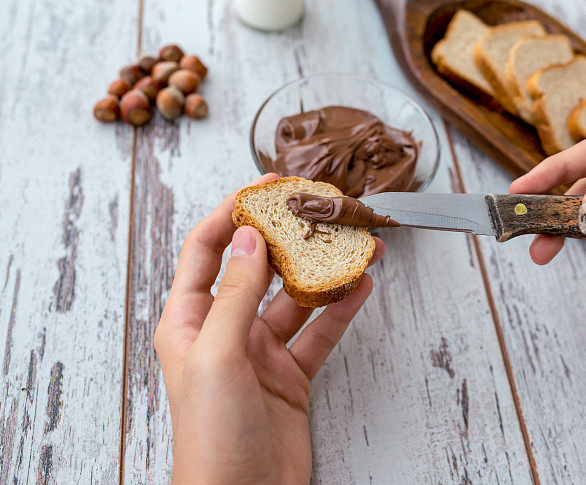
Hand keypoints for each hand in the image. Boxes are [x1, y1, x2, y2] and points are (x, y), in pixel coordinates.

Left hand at [154, 173, 384, 483]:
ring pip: (297, 298)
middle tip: (321, 210)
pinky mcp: (290, 375)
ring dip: (325, 273)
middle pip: (259, 268)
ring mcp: (260, 352)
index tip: (266, 186)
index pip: (207, 248)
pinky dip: (340, 310)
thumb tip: (249, 236)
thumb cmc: (212, 436)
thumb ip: (236, 294)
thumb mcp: (218, 355)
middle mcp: (224, 330)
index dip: (234, 211)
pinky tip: (360, 287)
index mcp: (189, 320)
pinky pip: (319, 333)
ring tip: (357, 246)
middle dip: (290, 238)